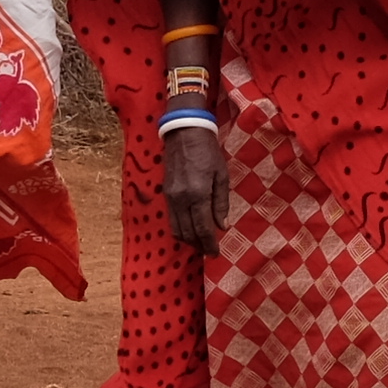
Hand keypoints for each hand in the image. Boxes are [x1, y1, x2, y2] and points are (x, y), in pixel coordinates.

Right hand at [160, 120, 229, 247]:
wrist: (184, 133)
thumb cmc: (208, 152)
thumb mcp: (222, 175)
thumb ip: (221, 203)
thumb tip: (222, 227)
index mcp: (198, 194)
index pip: (203, 228)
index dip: (209, 244)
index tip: (216, 254)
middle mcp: (181, 199)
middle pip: (188, 233)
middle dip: (199, 245)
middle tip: (210, 251)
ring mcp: (171, 197)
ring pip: (176, 229)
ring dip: (188, 240)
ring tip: (201, 243)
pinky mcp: (166, 194)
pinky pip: (171, 219)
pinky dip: (180, 229)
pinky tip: (190, 229)